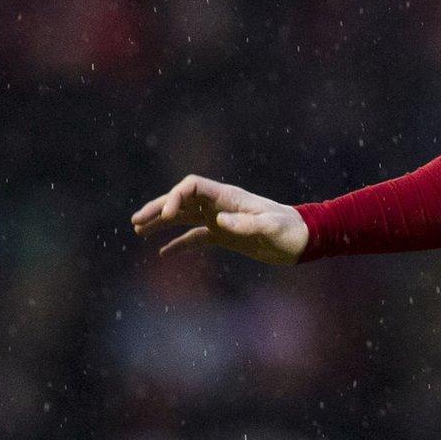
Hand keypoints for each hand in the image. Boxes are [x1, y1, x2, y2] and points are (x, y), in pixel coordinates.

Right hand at [130, 175, 308, 265]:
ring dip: (161, 223)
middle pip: (181, 201)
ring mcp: (221, 220)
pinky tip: (163, 252)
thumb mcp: (272, 227)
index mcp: (229, 197)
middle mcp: (221, 205)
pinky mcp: (225, 236)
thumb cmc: (290, 230)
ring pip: (184, 217)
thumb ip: (247, 223)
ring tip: (138, 230)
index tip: (167, 217)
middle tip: (136, 221)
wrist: (304, 240)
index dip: (175, 197)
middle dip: (157, 208)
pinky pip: (196, 237)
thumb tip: (219, 221)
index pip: (192, 187)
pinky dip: (179, 243)